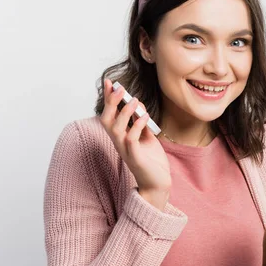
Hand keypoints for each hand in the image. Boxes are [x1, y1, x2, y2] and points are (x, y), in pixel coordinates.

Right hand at [99, 79, 171, 208]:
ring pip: (116, 129)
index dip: (109, 99)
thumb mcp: (147, 137)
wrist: (159, 183)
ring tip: (135, 100)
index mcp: (121, 137)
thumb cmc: (152, 161)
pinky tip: (146, 116)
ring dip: (124, 113)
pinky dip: (137, 126)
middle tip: (120, 89)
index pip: (110, 115)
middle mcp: (120, 143)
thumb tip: (139, 105)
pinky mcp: (135, 158)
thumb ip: (141, 123)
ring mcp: (126, 151)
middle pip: (107, 120)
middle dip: (111, 103)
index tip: (110, 82)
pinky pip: (131, 140)